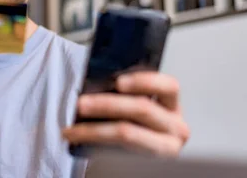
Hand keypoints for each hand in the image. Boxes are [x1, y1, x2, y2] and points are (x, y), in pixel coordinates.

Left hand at [63, 71, 190, 156]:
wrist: (134, 162)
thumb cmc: (134, 128)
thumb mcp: (134, 108)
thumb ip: (123, 96)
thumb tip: (92, 87)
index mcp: (171, 106)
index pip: (168, 86)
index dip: (144, 81)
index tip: (118, 82)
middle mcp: (175, 128)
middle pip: (142, 108)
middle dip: (106, 104)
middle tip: (80, 104)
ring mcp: (165, 149)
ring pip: (127, 132)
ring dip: (93, 129)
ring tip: (71, 129)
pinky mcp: (149, 164)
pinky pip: (118, 152)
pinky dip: (94, 143)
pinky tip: (79, 139)